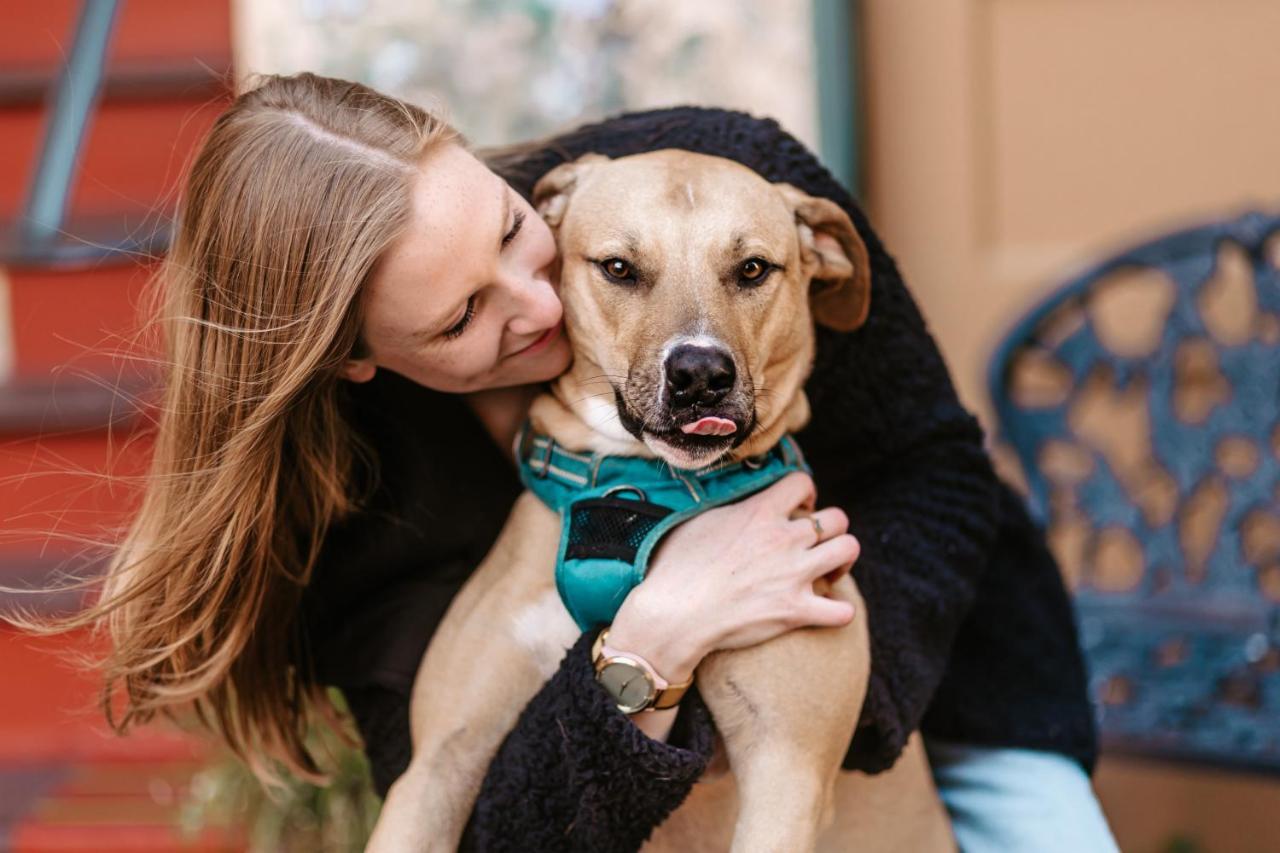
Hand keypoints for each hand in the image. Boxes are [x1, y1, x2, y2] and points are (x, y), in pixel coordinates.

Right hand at [607, 472, 858, 683]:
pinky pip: (843, 611)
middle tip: (813, 543)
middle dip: (830, 528)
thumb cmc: (676, 567)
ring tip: (826, 569)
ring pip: (848, 550)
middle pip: (837, 518)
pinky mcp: (796, 611)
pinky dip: (838, 612)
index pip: (802, 482)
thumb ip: (729, 507)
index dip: (806, 493)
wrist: (674, 614)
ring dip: (841, 559)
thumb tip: (734, 500)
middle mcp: (784, 539)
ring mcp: (794, 575)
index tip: (798, 507)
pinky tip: (824, 610)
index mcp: (760, 512)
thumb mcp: (698, 521)